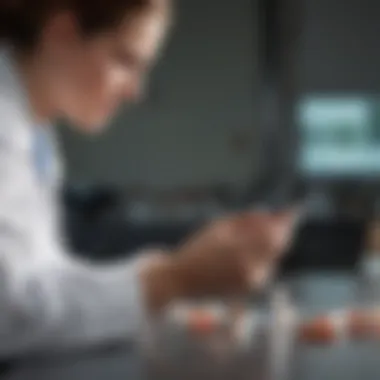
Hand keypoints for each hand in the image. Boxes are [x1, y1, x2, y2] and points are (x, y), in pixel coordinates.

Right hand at [140, 211, 295, 311]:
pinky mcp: (252, 288)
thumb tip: (269, 212)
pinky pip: (267, 266)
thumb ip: (245, 220)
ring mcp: (253, 280)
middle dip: (284, 230)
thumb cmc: (198, 249)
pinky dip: (266, 254)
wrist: (184, 280)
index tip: (294, 209)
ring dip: (274, 242)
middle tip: (284, 216)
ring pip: (274, 256)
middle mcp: (251, 268)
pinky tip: (254, 247)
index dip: (286, 221)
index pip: (274, 233)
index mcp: (240, 249)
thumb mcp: (219, 227)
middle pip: (279, 246)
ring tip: (265, 230)